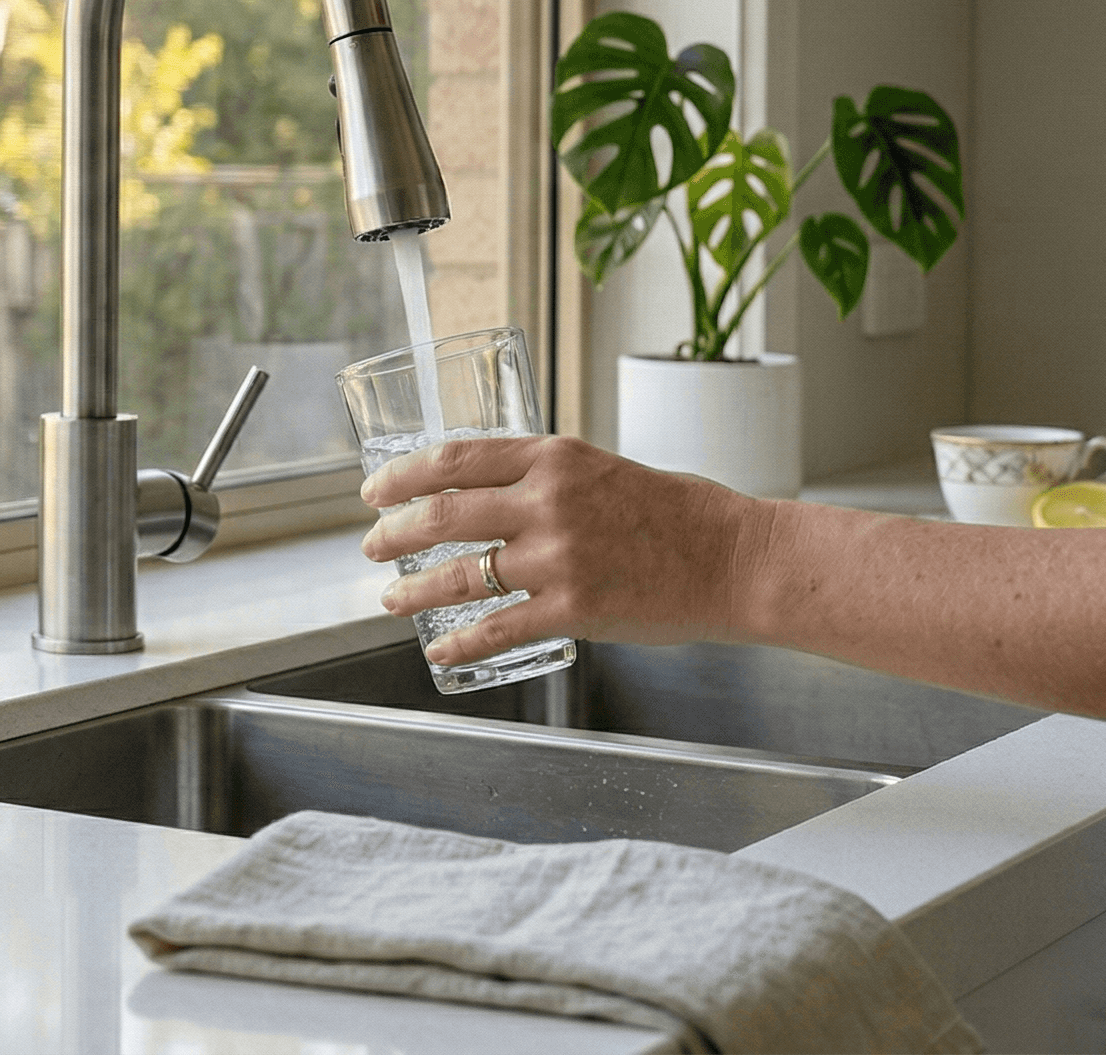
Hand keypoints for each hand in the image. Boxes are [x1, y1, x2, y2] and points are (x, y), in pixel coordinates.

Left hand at [359, 435, 767, 665]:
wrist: (735, 559)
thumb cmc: (679, 513)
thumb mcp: (602, 469)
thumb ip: (547, 478)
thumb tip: (492, 494)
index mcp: (554, 457)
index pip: (455, 458)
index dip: (403, 476)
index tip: (376, 490)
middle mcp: (549, 501)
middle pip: (443, 514)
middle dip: (393, 532)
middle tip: (370, 546)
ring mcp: (559, 557)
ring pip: (461, 574)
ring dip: (414, 589)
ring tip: (392, 598)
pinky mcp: (573, 608)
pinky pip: (497, 628)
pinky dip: (460, 642)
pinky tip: (440, 649)